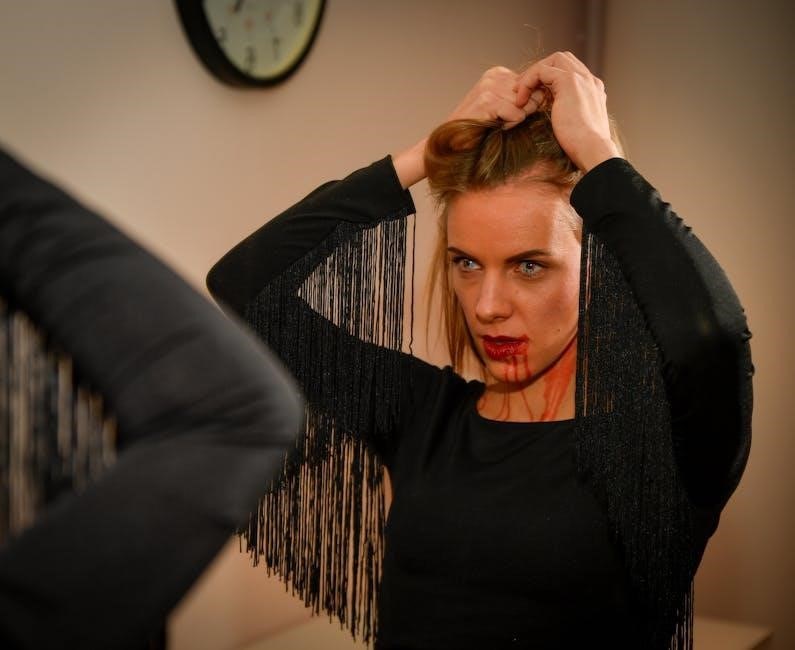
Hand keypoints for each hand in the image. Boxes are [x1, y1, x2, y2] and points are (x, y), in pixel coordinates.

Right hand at [394, 67, 533, 187]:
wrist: (453, 140)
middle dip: (523, 112)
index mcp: (498, 73)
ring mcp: (489, 87)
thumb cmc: (480, 126)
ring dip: (515, 120)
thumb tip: (545, 95)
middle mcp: (494, 75)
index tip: (506, 115)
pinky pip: (517, 114)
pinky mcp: (487, 100)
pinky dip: (510, 125)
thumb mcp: (503, 106)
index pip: (531, 85)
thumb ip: (521, 97)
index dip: (525, 105)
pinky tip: (495, 127)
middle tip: (502, 120)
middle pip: (530, 94)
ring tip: (497, 123)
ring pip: (525, 106)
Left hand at [515, 51, 619, 171]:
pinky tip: (521, 100)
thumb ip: (568, 115)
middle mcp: (589, 80)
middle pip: (561, 59)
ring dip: (532, 74)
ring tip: (519, 94)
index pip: (569, 72)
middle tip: (522, 90)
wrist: (592, 151)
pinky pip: (542, 70)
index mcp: (593, 90)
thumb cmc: (582, 147)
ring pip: (552, 61)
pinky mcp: (569, 81)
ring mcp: (581, 78)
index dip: (548, 79)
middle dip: (540, 71)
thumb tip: (555, 119)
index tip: (532, 97)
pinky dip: (528, 82)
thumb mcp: (575, 126)